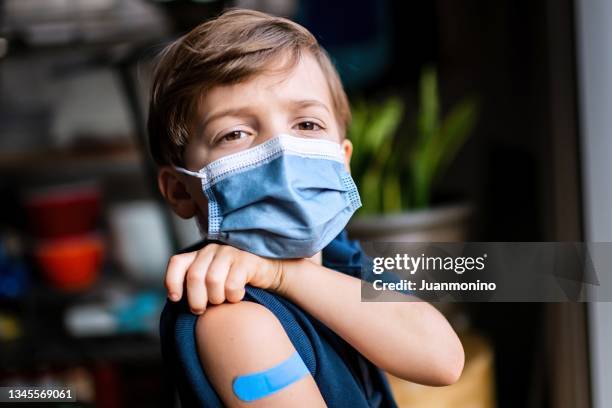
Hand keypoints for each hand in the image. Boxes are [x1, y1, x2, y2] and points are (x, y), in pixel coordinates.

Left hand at [165, 243, 284, 313]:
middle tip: (202, 310)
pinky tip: (238, 296)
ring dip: (217, 298)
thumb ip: (194, 287)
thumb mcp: (210, 284)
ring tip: (223, 301)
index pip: (177, 262)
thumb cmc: (235, 284)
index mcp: (198, 255)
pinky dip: (233, 297)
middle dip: (196, 299)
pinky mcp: (245, 260)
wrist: (267, 274)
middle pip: (194, 276)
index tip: (175, 299)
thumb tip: (176, 300)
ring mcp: (229, 253)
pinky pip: (232, 284)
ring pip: (212, 281)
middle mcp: (211, 250)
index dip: (172, 281)